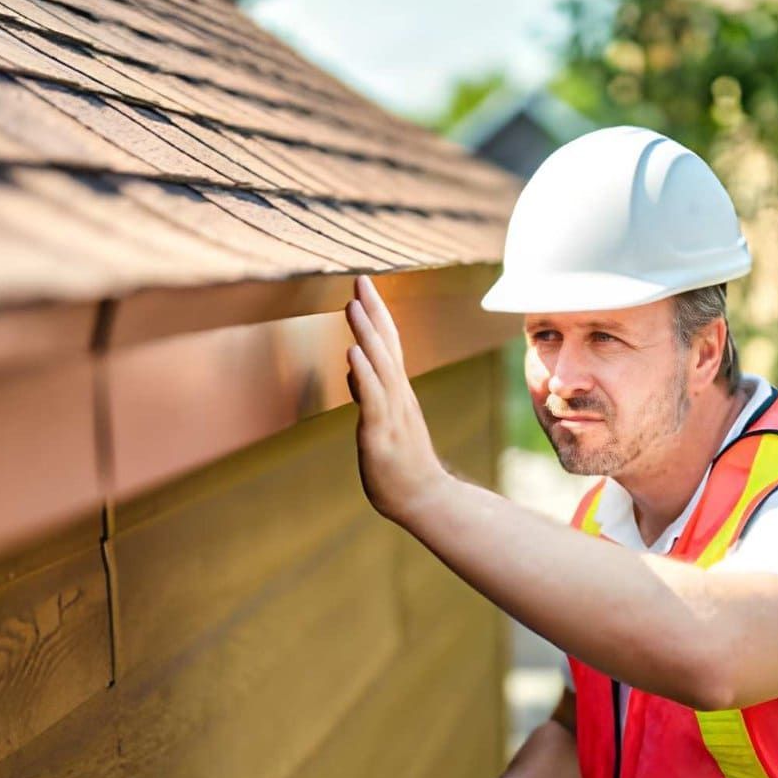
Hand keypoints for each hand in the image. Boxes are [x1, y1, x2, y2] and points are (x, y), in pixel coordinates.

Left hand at [343, 274, 448, 524]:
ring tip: (353, 304)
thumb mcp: (380, 421)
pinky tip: (353, 353)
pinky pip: (374, 399)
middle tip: (360, 279)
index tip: (363, 286)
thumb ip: (368, 393)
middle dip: (372, 311)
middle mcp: (399, 396)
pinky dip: (364, 374)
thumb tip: (352, 368)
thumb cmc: (401, 463)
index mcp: (398, 392)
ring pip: (381, 366)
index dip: (377, 313)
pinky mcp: (383, 434)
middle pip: (387, 345)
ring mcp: (393, 413)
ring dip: (367, 333)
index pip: (388, 344)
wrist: (425, 499)